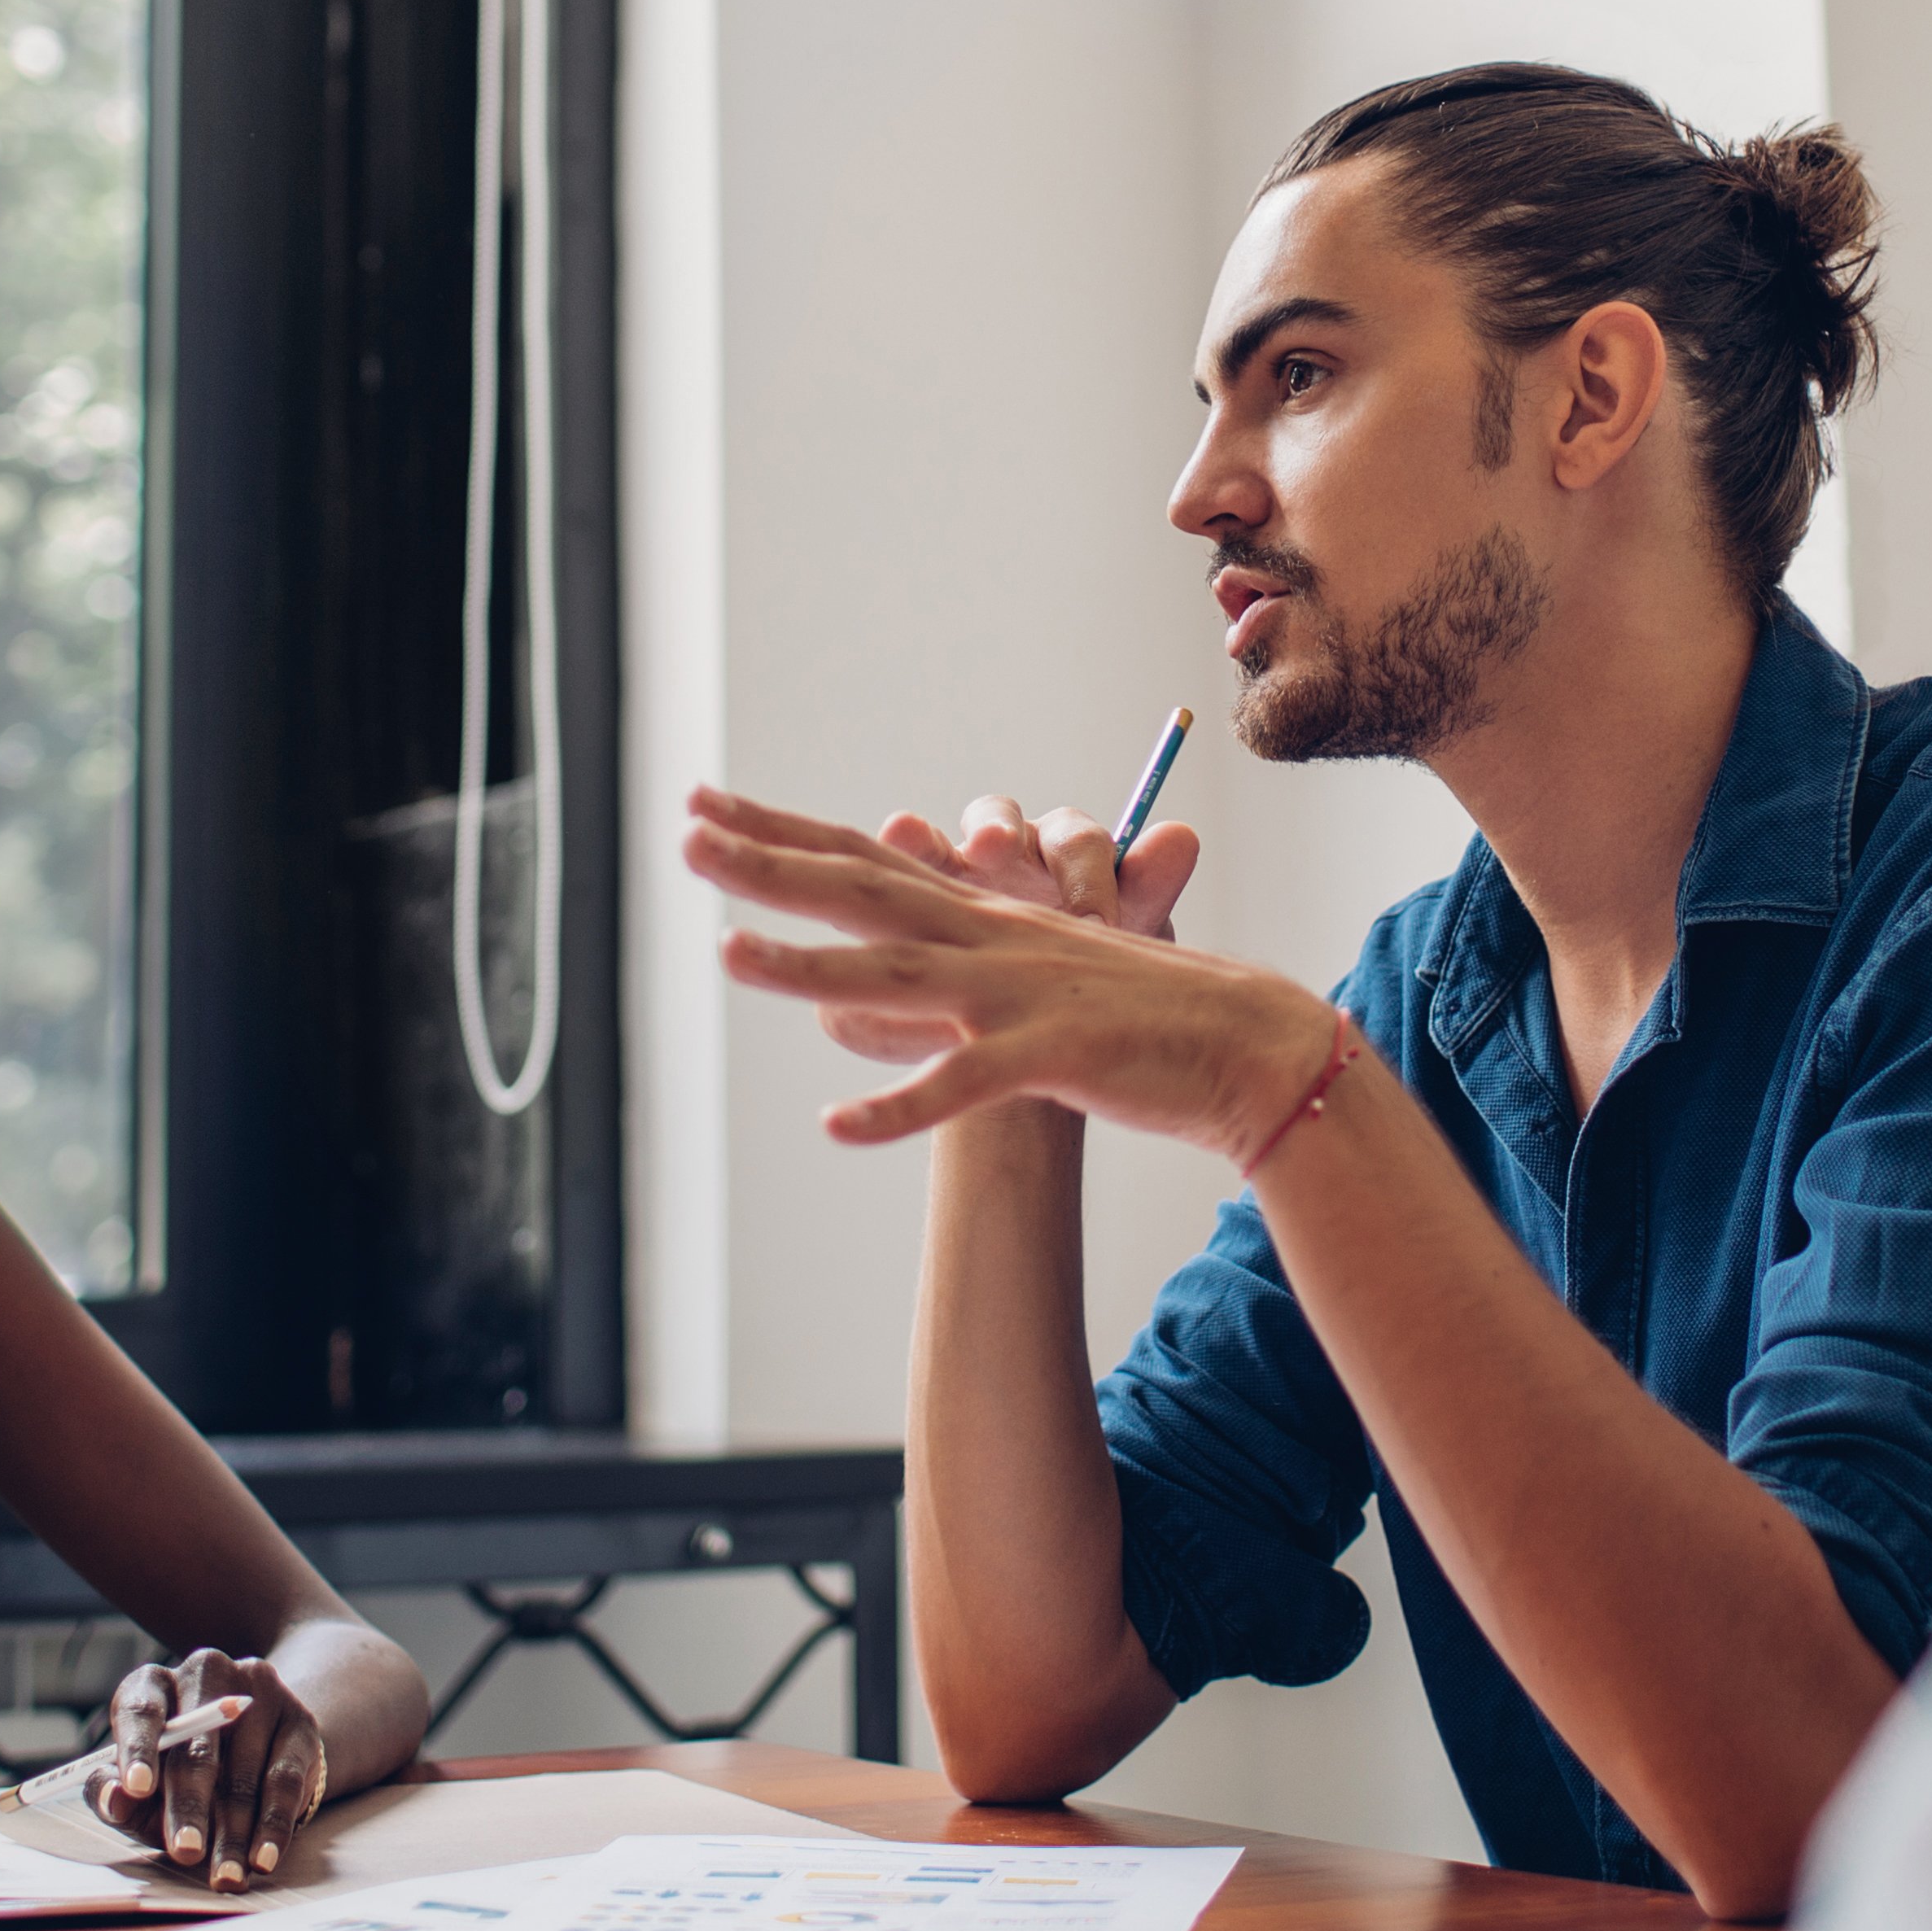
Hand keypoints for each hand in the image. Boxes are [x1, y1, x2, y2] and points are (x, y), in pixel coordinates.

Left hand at [86, 1644, 330, 1892]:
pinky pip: (284, 1780)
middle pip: (196, 1747)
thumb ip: (114, 1793)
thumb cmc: (176, 1772)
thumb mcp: (138, 1782)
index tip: (137, 1788)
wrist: (254, 1746)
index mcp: (155, 1685)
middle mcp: (206, 1675)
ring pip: (243, 1772)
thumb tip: (115, 1799)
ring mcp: (257, 1694)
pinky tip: (263, 1858)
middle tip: (185, 1852)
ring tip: (224, 1876)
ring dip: (233, 1833)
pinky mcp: (298, 1722)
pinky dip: (273, 1825)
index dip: (138, 1749)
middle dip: (189, 1806)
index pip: (142, 1709)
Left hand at [687, 785, 1336, 1156]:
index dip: (782, 832)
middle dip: (770, 864)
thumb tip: (852, 997)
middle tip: (686, 833)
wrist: (1245, 1047)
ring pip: (898, 974)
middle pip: (863, 891)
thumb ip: (945, 981)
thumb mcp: (1031, 986)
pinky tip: (837, 1125)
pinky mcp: (1054, 1057)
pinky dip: (901, 1106)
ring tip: (726, 954)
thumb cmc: (1136, 1019)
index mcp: (983, 917)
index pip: (863, 859)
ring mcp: (1019, 995)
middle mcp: (990, 939)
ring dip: (809, 967)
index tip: (706, 804)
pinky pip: (964, 1085)